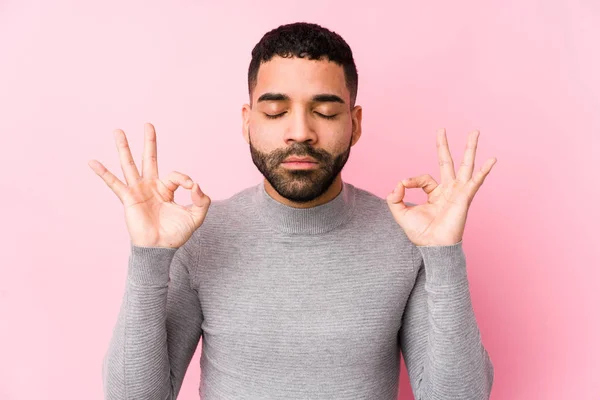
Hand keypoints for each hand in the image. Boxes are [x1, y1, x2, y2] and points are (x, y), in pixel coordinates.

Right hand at [88, 123, 210, 247]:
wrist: (160, 248)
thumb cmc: (175, 234)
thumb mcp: (196, 216)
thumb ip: (202, 200)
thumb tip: (197, 185)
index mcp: (166, 189)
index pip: (176, 175)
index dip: (186, 179)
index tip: (192, 188)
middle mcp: (151, 186)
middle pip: (149, 159)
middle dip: (149, 142)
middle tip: (148, 124)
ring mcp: (138, 190)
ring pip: (130, 165)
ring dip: (124, 147)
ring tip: (118, 130)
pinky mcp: (128, 198)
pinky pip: (114, 183)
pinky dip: (103, 173)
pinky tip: (92, 162)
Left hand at [386, 129, 495, 246]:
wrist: (433, 246)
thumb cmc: (421, 233)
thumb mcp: (401, 213)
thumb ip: (395, 199)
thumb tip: (396, 185)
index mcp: (435, 193)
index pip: (423, 178)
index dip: (411, 180)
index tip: (403, 186)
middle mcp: (448, 190)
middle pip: (447, 162)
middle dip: (444, 146)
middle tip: (441, 129)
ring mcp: (458, 192)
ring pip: (465, 166)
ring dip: (470, 148)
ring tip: (475, 132)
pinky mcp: (465, 198)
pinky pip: (476, 182)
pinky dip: (484, 171)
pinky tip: (492, 160)